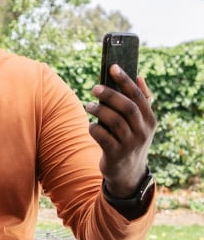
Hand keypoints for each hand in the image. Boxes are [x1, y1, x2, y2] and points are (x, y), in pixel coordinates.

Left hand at [87, 64, 156, 197]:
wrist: (128, 173)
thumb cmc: (130, 139)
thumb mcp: (140, 123)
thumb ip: (141, 101)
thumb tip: (139, 77)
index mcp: (150, 120)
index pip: (139, 96)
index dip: (126, 81)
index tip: (113, 67)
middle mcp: (143, 132)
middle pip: (128, 108)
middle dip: (110, 95)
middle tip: (94, 88)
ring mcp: (130, 144)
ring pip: (114, 122)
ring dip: (99, 110)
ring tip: (89, 105)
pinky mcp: (116, 155)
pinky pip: (102, 137)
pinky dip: (94, 128)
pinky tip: (91, 126)